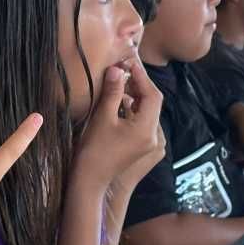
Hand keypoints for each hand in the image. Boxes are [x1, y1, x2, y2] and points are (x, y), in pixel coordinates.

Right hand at [74, 60, 163, 191]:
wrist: (90, 180)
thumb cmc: (93, 150)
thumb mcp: (102, 117)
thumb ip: (113, 91)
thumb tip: (117, 68)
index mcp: (146, 129)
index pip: (152, 95)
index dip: (141, 77)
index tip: (129, 63)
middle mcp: (153, 137)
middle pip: (152, 103)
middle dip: (139, 85)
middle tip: (124, 70)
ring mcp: (149, 143)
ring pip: (148, 112)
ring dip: (136, 96)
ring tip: (119, 82)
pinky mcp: (142, 146)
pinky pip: (143, 122)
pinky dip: (134, 109)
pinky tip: (119, 101)